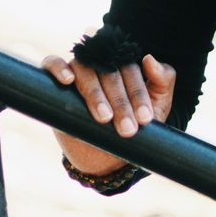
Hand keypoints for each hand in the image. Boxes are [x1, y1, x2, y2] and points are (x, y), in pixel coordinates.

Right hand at [41, 50, 175, 174]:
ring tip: (105, 118)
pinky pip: (52, 63)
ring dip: (95, 94)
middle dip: (120, 102)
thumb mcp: (156, 106)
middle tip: (127, 129)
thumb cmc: (135, 124)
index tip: (145, 119)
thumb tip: (149, 58)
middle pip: (109, 72)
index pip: (131, 70)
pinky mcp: (55, 81)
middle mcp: (101, 63)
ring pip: (84, 70)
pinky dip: (58, 68)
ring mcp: (78, 70)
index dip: (139, 94)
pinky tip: (68, 80)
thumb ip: (163, 81)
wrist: (107, 157)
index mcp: (125, 64)